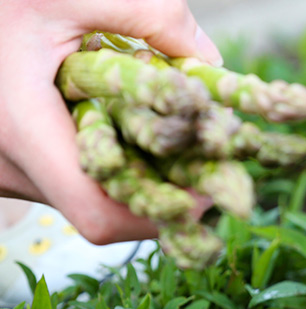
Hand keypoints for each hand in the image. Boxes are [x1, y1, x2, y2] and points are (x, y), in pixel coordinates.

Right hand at [0, 0, 221, 243]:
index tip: (209, 183)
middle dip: (165, 189)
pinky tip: (134, 122)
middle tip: (206, 153)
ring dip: (141, 172)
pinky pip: (74, 178)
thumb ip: (146, 14)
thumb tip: (210, 58)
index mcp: (22, 132)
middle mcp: (10, 167)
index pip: (102, 216)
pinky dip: (114, 159)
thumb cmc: (2, 0)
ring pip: (92, 196)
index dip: (165, 211)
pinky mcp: (14, 165)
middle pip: (107, 212)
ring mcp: (9, 171)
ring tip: (176, 132)